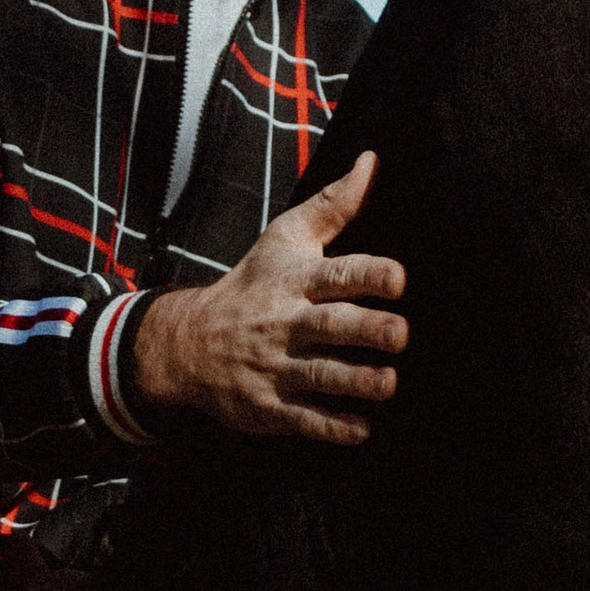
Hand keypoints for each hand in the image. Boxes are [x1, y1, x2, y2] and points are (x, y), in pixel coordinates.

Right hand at [131, 147, 407, 445]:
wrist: (188, 342)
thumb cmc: (252, 285)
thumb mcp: (285, 239)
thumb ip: (334, 205)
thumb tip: (373, 160)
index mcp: (295, 282)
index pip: (336, 275)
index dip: (368, 275)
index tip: (399, 279)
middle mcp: (286, 324)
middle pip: (332, 326)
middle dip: (368, 330)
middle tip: (401, 335)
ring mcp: (275, 368)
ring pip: (321, 376)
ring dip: (357, 381)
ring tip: (388, 383)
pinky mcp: (269, 407)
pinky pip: (303, 420)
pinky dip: (331, 427)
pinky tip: (361, 429)